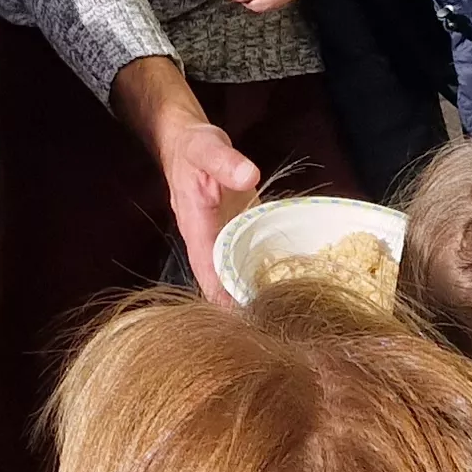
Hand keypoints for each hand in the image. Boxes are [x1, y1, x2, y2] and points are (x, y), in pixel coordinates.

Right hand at [115, 59, 261, 302]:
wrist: (185, 142)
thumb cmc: (194, 147)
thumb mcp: (208, 148)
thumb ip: (226, 161)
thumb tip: (249, 175)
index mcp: (196, 229)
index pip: (209, 275)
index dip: (226, 300)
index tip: (248, 325)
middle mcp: (207, 243)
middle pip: (221, 285)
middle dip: (242, 308)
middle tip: (276, 330)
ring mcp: (220, 240)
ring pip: (234, 276)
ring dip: (252, 295)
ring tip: (284, 319)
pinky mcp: (234, 233)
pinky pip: (245, 260)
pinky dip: (260, 274)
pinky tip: (285, 288)